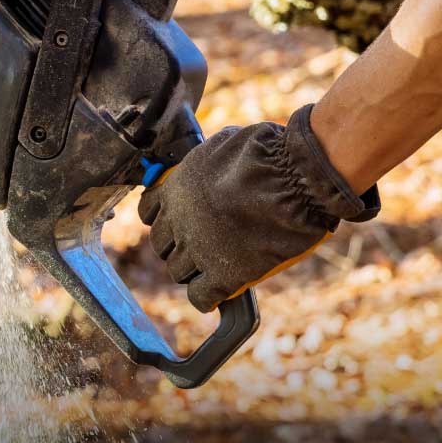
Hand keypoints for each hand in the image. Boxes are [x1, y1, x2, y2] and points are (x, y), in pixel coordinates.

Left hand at [138, 105, 379, 311]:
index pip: (149, 212)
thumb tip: (212, 165)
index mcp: (175, 188)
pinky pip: (201, 296)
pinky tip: (220, 292)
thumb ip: (208, 163)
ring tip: (215, 266)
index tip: (178, 221)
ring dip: (194, 270)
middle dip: (179, 245)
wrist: (294, 178)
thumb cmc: (268, 154)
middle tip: (203, 244)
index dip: (165, 218)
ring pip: (179, 271)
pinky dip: (207, 296)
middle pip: (162, 245)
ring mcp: (197, 249)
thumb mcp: (224, 145)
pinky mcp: (223, 274)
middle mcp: (178, 221)